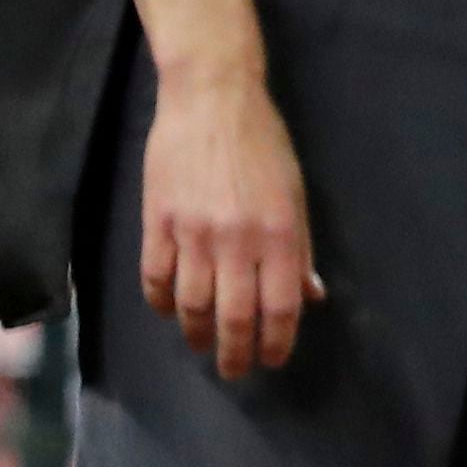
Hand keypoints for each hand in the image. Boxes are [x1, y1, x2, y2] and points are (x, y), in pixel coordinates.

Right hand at [139, 69, 325, 379]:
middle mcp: (237, 239)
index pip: (279, 307)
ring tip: (201, 344)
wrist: (211, 98)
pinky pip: (156, 279)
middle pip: (233, 317)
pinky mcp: (158, 223)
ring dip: (196, 334)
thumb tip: (310, 296)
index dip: (276, 342)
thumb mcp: (295, 191)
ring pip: (191, 307)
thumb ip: (300, 247)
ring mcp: (193, 233)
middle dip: (235, 353)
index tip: (271, 360)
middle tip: (234, 368)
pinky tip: (170, 309)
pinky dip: (162, 303)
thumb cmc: (262, 142)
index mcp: (278, 232)